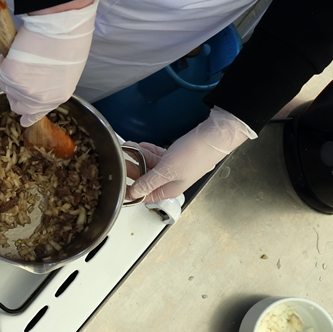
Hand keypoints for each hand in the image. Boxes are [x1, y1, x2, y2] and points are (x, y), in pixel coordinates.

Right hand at [0, 0, 96, 126]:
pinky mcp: (10, 76)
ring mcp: (22, 89)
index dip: (27, 114)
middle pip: (16, 105)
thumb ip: (52, 84)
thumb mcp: (67, 70)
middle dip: (14, 92)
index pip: (35, 115)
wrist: (62, 24)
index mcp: (56, 97)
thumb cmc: (70, 39)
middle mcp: (38, 99)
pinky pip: (0, 71)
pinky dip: (3, 61)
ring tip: (20, 57)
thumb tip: (40, 82)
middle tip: (18, 75)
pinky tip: (12, 52)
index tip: (24, 117)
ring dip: (9, 74)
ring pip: (5, 87)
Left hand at [126, 107, 256, 202]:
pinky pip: (157, 156)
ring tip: (126, 147)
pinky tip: (139, 145)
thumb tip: (133, 194)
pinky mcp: (176, 156)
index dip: (130, 190)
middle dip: (132, 169)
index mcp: (169, 190)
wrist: (215, 135)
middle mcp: (171, 181)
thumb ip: (148, 182)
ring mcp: (173, 168)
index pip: (144, 195)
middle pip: (146, 178)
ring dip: (138, 157)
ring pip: (151, 165)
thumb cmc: (194, 155)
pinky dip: (148, 151)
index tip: (117, 181)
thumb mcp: (166, 171)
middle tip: (119, 159)